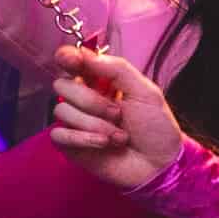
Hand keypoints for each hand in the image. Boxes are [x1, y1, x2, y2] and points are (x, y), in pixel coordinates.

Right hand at [49, 45, 186, 190]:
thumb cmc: (156, 128)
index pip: (73, 62)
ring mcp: (75, 122)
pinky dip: (82, 139)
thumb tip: (85, 54)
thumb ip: (117, 69)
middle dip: (92, 101)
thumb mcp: (146, 92)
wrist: (160, 163)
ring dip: (95, 124)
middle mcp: (84, 99)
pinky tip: (103, 144)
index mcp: (101, 82)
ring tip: (119, 136)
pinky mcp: (70, 144)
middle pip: (62, 85)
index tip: (71, 60)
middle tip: (118, 114)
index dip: (67, 58)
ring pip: (62, 111)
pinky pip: (58, 134)